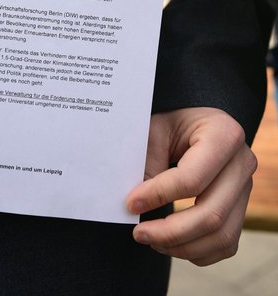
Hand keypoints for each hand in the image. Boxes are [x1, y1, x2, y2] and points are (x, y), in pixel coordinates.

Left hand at [126, 107, 255, 265]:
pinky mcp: (241, 208)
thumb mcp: (156, 131)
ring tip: (152, 239)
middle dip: (171, 232)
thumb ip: (149, 166)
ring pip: (222, 236)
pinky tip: (171, 243)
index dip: (159, 195)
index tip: (131, 203)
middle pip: (212, 215)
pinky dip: (197, 252)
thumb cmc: (172, 125)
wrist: (195, 124)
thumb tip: (135, 207)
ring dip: (183, 247)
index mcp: (224, 135)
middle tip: (140, 233)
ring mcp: (246, 189)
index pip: (192, 178)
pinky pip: (226, 244)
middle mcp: (242, 163)